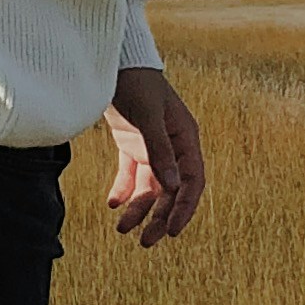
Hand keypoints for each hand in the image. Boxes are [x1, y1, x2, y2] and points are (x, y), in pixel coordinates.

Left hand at [104, 68, 205, 245]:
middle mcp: (173, 146)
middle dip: (159, 217)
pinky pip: (131, 175)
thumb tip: (174, 187)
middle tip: (145, 242)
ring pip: (150, 187)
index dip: (184, 208)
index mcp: (186, 138)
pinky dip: (123, 190)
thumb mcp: (147, 116)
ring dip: (138, 209)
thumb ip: (159, 150)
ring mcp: (152, 146)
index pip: (192, 181)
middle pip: (171, 190)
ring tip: (121, 228)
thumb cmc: (136, 84)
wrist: (112, 62)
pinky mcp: (132, 144)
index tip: (172, 232)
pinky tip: (112, 204)